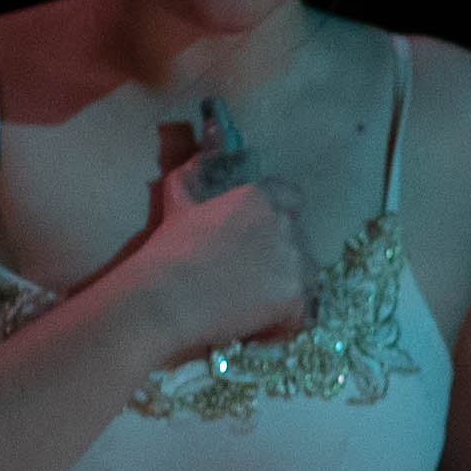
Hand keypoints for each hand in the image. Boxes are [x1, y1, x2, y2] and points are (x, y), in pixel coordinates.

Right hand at [106, 157, 310, 363]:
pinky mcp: (296, 298)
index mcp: (261, 198)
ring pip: (304, 277)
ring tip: (250, 305)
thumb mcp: (178, 201)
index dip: (280, 219)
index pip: (293, 198)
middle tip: (247, 279)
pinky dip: (284, 322)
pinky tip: (257, 326)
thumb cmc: (168, 249)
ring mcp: (294, 262)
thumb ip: (194, 174)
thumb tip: (203, 144)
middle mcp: (285, 225)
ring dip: (285, 289)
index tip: (261, 239)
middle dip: (280, 258)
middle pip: (299, 241)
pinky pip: (302, 314)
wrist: (165, 298)